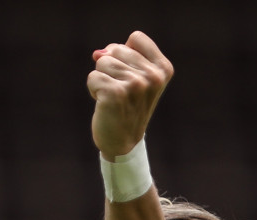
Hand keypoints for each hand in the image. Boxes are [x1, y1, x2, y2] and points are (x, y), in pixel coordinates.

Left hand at [87, 31, 173, 157]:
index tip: (131, 76)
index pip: (136, 38)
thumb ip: (121, 57)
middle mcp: (152, 76)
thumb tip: (98, 53)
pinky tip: (104, 105)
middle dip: (111, 68)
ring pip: (102, 62)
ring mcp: (135, 85)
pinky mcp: (116, 94)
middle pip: (116, 48)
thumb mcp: (135, 77)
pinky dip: (93, 89)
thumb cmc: (128, 107)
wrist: (123, 143)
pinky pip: (93, 77)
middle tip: (121, 92)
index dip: (125, 54)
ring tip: (113, 98)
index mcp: (163, 69)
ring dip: (102, 79)